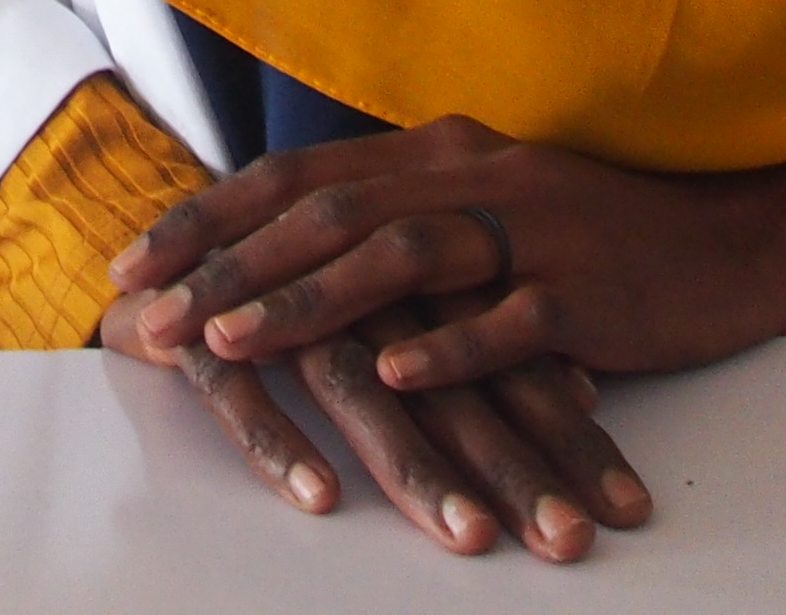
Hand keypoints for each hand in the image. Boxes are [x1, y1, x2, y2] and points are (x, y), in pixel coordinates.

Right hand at [98, 269, 637, 563]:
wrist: (162, 245)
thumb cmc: (306, 285)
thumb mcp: (405, 306)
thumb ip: (486, 340)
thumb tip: (588, 388)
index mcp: (415, 268)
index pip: (509, 353)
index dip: (567, 432)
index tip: (622, 509)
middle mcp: (356, 280)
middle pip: (448, 377)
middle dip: (516, 463)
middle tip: (569, 540)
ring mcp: (277, 301)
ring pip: (357, 385)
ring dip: (416, 466)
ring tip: (469, 535)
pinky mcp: (199, 330)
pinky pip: (242, 391)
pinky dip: (282, 440)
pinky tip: (321, 497)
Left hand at [110, 114, 785, 403]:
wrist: (740, 236)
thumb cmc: (605, 235)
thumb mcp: (493, 205)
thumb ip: (406, 216)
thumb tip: (296, 251)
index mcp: (441, 154)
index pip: (297, 179)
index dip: (211, 218)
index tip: (136, 264)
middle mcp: (473, 175)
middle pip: (326, 214)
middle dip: (227, 265)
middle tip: (153, 314)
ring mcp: (532, 229)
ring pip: (399, 256)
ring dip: (307, 301)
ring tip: (235, 342)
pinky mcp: (588, 290)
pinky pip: (508, 318)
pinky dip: (449, 346)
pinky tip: (397, 374)